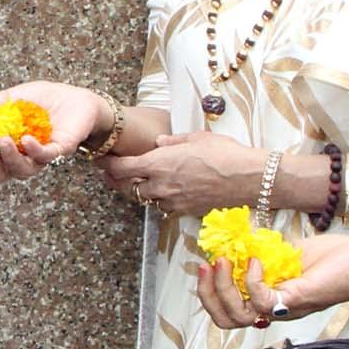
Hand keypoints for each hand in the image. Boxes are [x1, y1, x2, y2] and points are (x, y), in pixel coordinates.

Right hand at [0, 82, 104, 183]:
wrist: (75, 98)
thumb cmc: (43, 100)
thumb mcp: (13, 97)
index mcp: (3, 146)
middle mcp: (19, 157)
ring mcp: (38, 158)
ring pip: (20, 172)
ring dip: (8, 158)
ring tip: (3, 140)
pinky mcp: (58, 151)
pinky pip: (45, 158)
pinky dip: (34, 150)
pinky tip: (26, 139)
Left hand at [99, 129, 261, 216]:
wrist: (247, 177)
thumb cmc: (224, 153)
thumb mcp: (196, 138)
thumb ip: (172, 141)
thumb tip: (160, 143)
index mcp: (159, 162)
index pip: (122, 168)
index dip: (107, 165)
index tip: (102, 161)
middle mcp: (161, 184)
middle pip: (128, 188)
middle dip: (116, 181)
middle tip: (110, 174)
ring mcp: (172, 200)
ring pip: (145, 199)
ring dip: (138, 191)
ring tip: (135, 183)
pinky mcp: (185, 210)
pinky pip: (164, 208)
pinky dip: (158, 201)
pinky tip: (162, 193)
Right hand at [197, 228, 348, 328]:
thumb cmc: (338, 258)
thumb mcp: (291, 252)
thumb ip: (265, 253)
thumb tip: (238, 242)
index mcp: (273, 300)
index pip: (229, 312)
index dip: (209, 292)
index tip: (204, 265)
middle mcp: (278, 310)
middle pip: (227, 321)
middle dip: (208, 294)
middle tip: (206, 266)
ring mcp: (288, 308)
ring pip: (240, 316)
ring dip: (223, 289)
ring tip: (222, 262)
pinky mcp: (300, 299)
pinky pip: (264, 301)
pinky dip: (252, 280)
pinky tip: (256, 260)